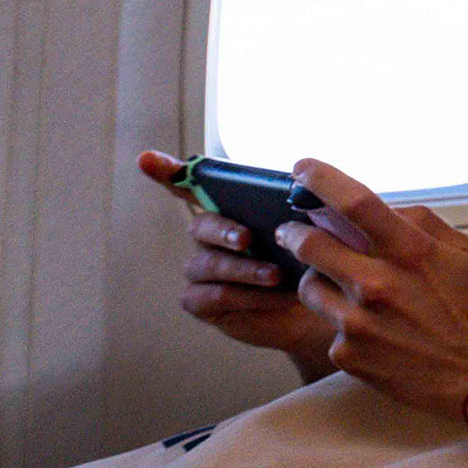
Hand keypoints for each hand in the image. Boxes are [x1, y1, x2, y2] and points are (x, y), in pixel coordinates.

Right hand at [137, 148, 334, 375]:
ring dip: (243, 269)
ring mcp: (203, 269)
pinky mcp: (205, 302)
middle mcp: (209, 237)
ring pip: (208, 264)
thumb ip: (303, 207)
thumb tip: (305, 183)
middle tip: (247, 239)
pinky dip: (246, 297)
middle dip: (223, 230)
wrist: (321, 307)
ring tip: (276, 275)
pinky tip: (276, 296)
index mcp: (231, 210)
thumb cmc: (313, 259)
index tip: (146, 159)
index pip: (191, 186)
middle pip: (201, 226)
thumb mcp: (316, 228)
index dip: (167, 172)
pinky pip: (214, 296)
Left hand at [275, 159, 467, 429]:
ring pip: (308, 285)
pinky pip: (327, 325)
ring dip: (318, 279)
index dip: (320, 178)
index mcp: (409, 251)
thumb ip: (420, 223)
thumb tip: (382, 208)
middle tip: (293, 231)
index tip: (302, 168)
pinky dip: (341, 322)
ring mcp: (358, 321)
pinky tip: (369, 328)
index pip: (353, 200)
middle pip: (308, 242)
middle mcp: (377, 283)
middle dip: (294, 232)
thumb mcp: (464, 253)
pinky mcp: (347, 353)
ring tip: (341, 286)